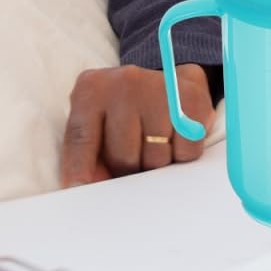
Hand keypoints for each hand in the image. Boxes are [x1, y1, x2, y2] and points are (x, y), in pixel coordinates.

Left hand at [60, 63, 213, 187]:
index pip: (81, 138)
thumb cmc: (123, 111)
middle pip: (122, 156)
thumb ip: (86, 154)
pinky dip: (182, 155)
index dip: (80, 170)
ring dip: (156, 164)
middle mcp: (124, 83)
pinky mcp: (190, 98)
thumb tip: (89, 187)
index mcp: (92, 89)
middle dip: (127, 168)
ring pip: (156, 159)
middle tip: (132, 155)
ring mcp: (158, 87)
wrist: (167, 81)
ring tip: (153, 143)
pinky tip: (174, 138)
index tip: (80, 190)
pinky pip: (186, 152)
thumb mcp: (95, 122)